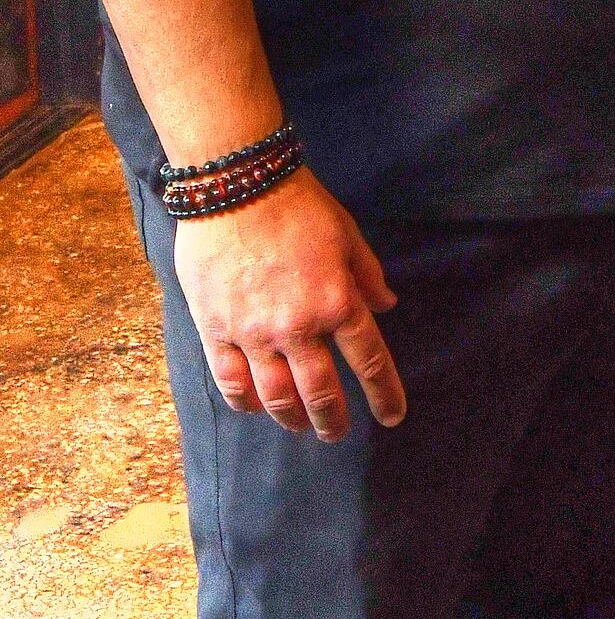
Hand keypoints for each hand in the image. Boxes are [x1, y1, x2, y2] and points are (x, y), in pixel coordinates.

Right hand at [173, 169, 405, 441]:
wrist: (238, 186)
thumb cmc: (299, 205)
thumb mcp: (347, 234)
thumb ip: (367, 275)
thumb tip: (387, 306)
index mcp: (337, 302)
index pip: (369, 360)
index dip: (384, 394)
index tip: (393, 417)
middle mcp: (298, 327)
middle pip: (320, 392)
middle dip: (332, 420)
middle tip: (336, 433)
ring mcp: (254, 334)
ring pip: (276, 397)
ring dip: (292, 418)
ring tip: (299, 426)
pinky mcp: (216, 331)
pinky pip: (231, 382)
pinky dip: (246, 402)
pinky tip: (255, 407)